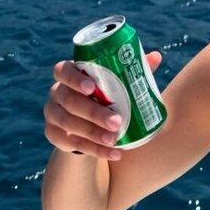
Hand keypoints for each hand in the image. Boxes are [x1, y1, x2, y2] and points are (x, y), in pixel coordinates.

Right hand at [43, 52, 163, 160]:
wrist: (90, 120)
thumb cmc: (105, 92)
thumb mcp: (116, 80)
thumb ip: (131, 68)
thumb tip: (156, 57)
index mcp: (68, 74)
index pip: (63, 70)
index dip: (75, 78)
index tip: (93, 87)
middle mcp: (57, 92)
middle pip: (69, 100)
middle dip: (93, 112)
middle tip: (116, 121)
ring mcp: (53, 114)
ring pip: (69, 123)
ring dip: (93, 133)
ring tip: (115, 139)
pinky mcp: (54, 135)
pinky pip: (72, 144)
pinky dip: (95, 150)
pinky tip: (113, 153)